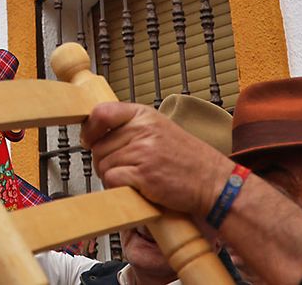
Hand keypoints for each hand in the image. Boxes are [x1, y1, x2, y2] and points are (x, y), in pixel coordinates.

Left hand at [82, 101, 233, 217]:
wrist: (213, 182)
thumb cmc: (187, 159)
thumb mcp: (159, 129)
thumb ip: (130, 127)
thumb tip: (95, 134)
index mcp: (143, 115)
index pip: (101, 112)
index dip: (89, 129)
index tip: (88, 139)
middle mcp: (141, 130)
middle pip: (99, 147)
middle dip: (106, 162)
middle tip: (126, 170)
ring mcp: (142, 152)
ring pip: (104, 166)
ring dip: (114, 178)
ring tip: (137, 180)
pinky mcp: (143, 175)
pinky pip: (113, 181)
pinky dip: (120, 189)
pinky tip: (138, 189)